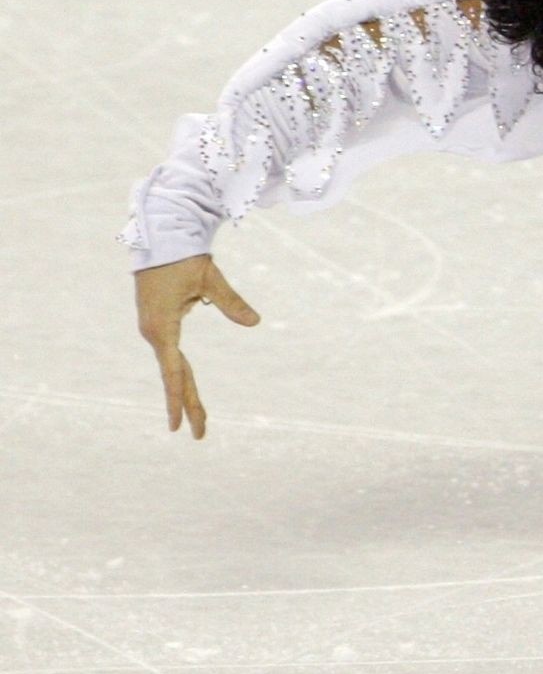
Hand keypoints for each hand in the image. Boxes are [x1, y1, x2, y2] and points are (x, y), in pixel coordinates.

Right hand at [134, 255, 259, 438]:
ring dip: (185, 394)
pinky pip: (172, 357)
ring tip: (199, 422)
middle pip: (175, 377)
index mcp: (162, 327)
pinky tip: (188, 394)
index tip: (180, 424)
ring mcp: (155, 330)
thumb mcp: (210, 279)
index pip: (174, 371)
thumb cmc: (184, 258)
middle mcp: (154, 333)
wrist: (161, 237)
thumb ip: (231, 302)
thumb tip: (256, 323)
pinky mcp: (159, 324)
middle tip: (199, 436)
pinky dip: (181, 377)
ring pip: (174, 369)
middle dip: (188, 405)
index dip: (179, 399)